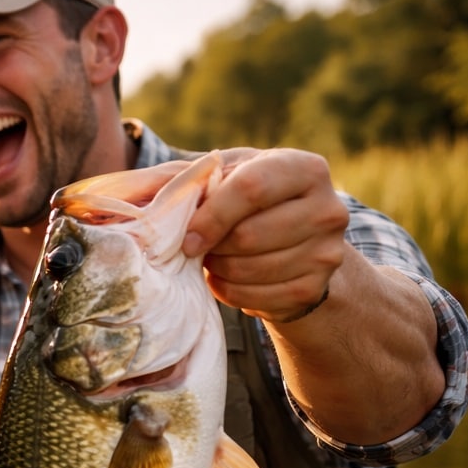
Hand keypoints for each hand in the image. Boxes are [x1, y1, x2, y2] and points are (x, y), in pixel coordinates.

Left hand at [182, 147, 348, 323]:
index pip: (251, 188)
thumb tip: (138, 195)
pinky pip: (258, 298)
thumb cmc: (244, 201)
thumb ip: (184, 179)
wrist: (291, 242)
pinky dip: (231, 292)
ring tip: (217, 258)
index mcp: (304, 168)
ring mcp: (328, 251)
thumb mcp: (222, 177)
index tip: (188, 237)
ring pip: (252, 270)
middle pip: (249, 236)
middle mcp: (328, 207)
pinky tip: (228, 278)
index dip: (211, 216)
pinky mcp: (316, 288)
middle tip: (204, 246)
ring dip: (220, 269)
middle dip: (214, 247)